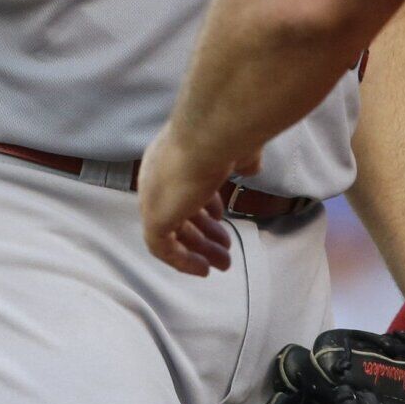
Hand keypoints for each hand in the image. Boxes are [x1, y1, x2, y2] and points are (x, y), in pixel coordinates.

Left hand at [138, 121, 240, 274]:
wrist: (210, 134)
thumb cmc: (226, 134)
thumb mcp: (238, 149)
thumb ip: (242, 161)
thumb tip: (251, 168)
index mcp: (173, 156)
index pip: (184, 186)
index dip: (204, 204)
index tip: (221, 218)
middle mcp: (157, 176)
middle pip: (180, 211)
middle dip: (205, 233)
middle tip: (226, 249)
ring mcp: (153, 197)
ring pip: (174, 231)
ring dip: (200, 249)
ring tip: (224, 264)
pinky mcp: (153, 218)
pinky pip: (163, 248)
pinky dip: (182, 261)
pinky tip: (204, 269)